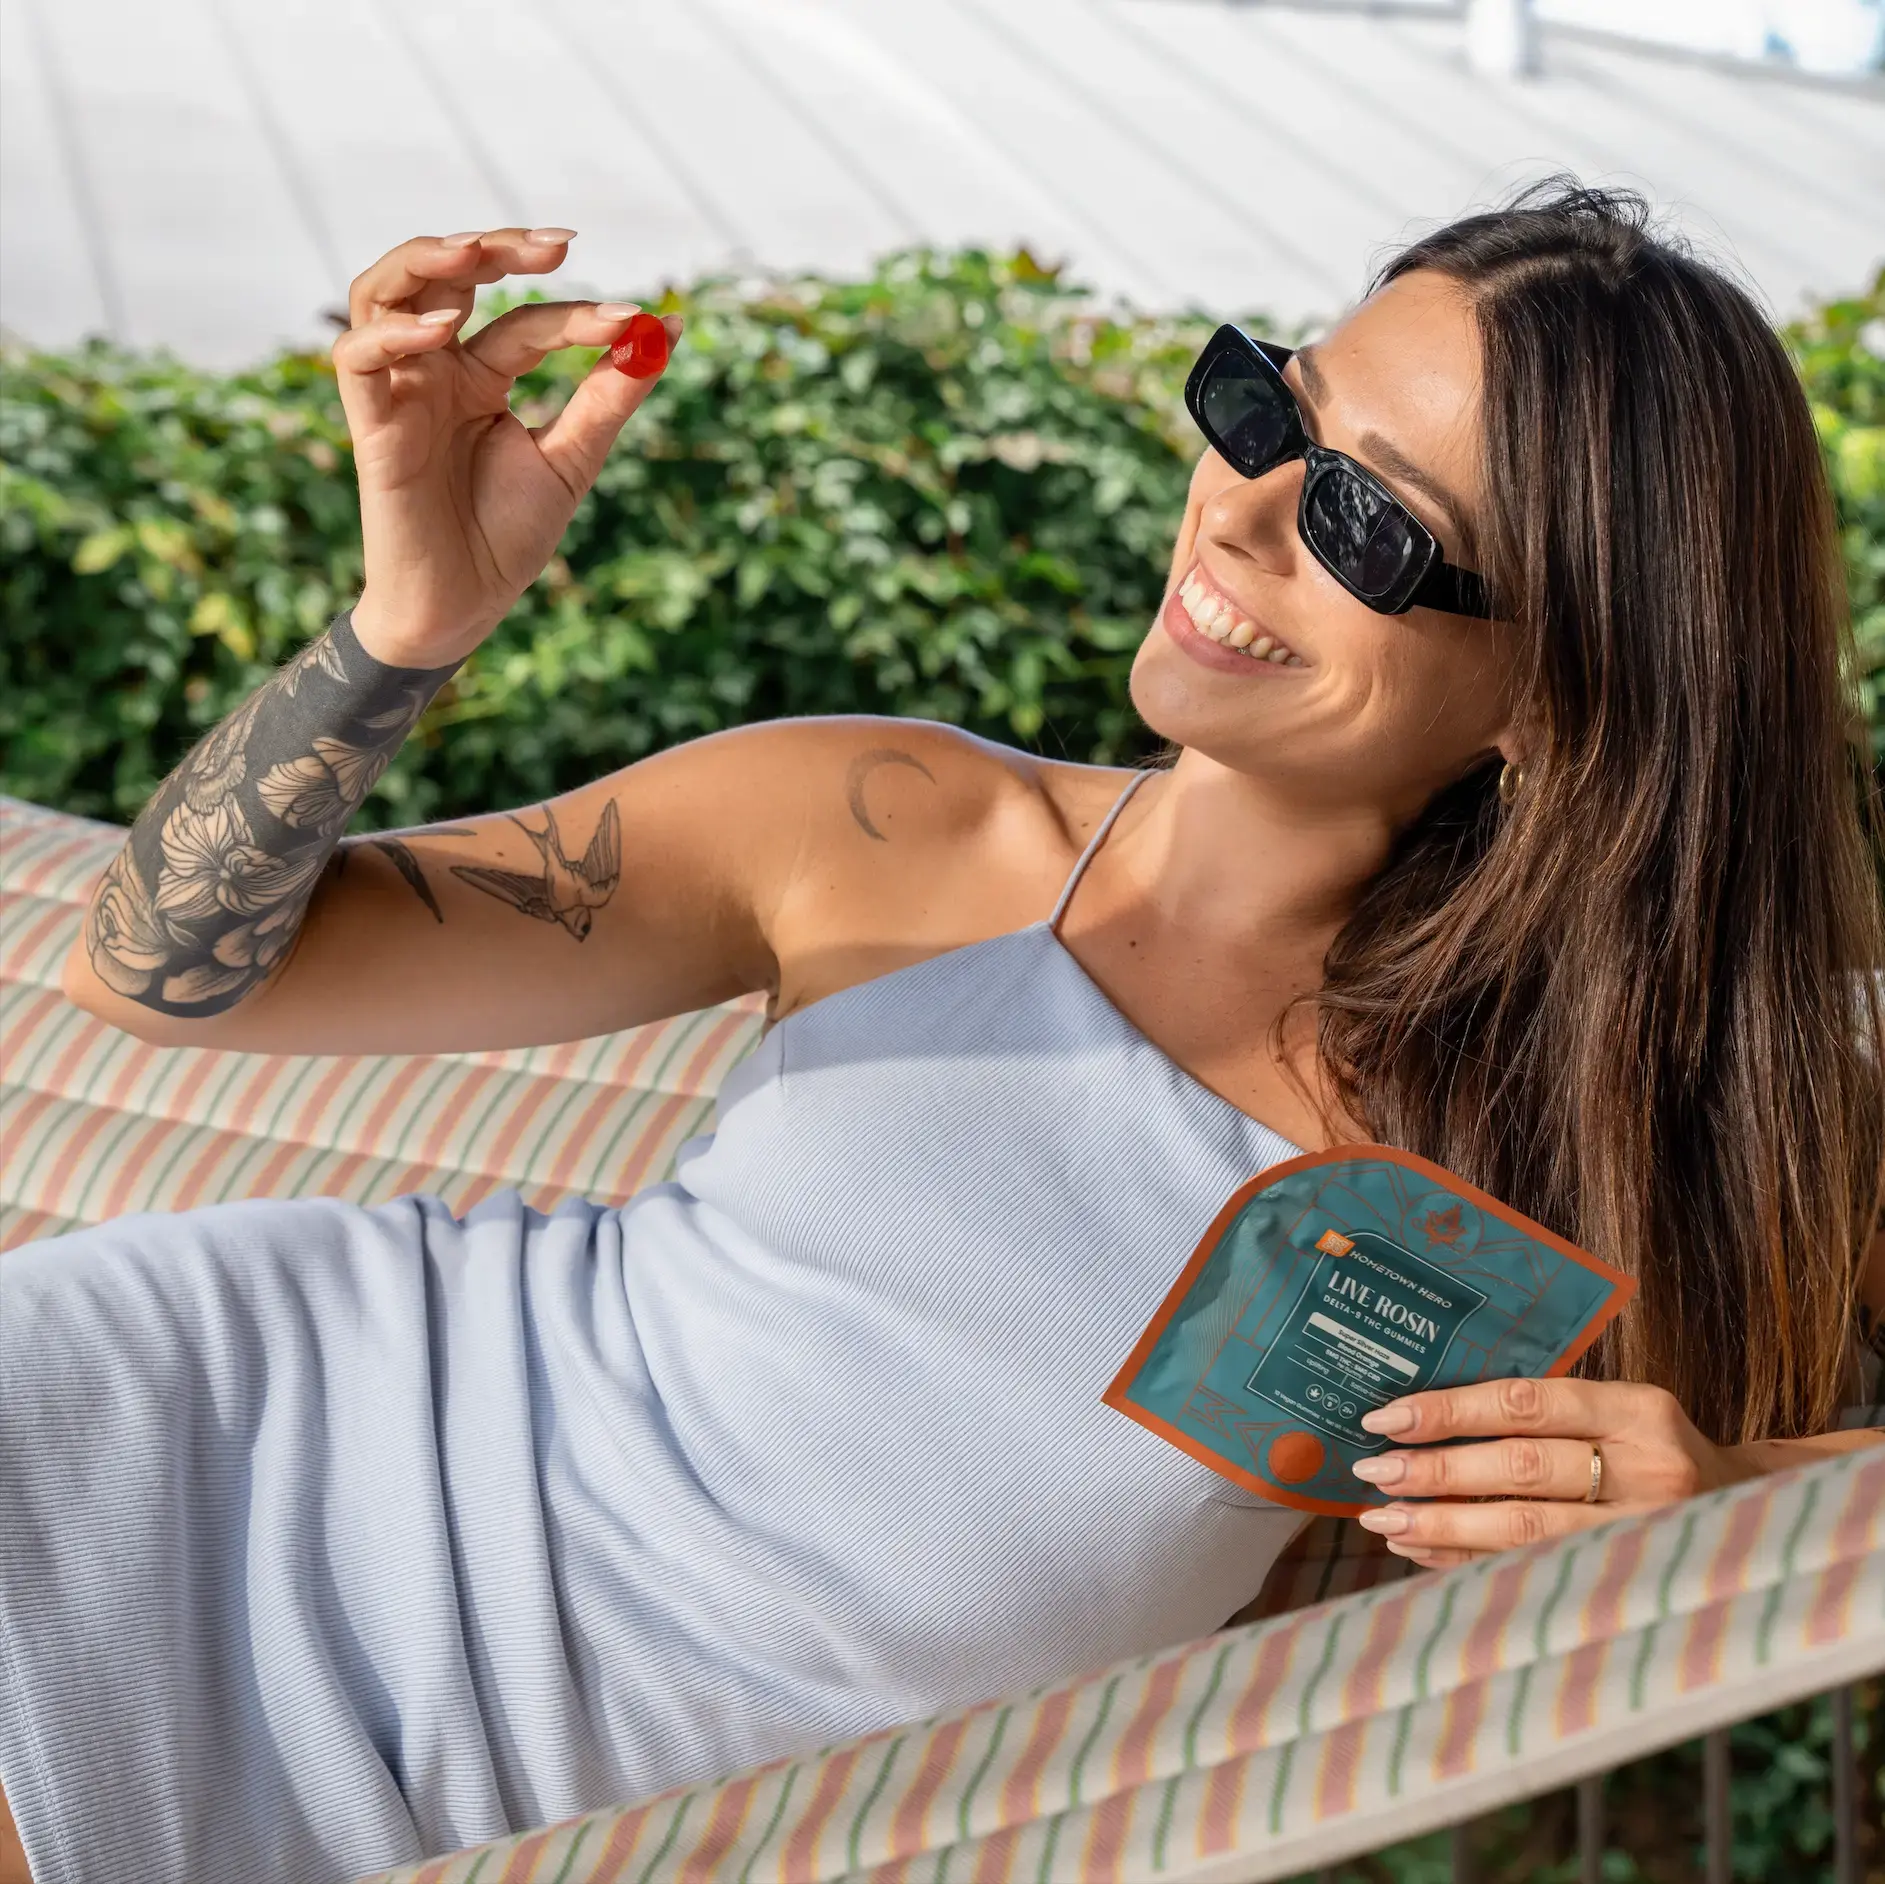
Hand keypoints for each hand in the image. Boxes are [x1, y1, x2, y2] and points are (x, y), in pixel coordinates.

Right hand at [332, 227, 680, 669]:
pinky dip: (393, 334)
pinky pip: (356, 357)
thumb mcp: (571, 458)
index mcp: (481, 375)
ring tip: (481, 252)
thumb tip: (667, 324)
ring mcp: (399, 390)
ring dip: (429, 260)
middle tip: (558, 245)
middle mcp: (435, 370)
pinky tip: (442, 331)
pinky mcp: (370, 422)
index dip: (578, 315)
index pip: (525, 321)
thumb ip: (610, 394)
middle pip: (445, 275)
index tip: (635, 319)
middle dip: (496, 248)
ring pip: (383, 290)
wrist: (465, 607)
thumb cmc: (508, 538)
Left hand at [1348, 1378, 1752, 1568]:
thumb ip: (1542, 1411)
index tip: (1387, 1418)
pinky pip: (1534, 1572)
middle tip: (1375, 1473)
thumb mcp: (1617, 1412)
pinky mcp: (1633, 1580)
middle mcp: (1648, 1470)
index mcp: (1638, 1410)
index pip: (1527, 1404)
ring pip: (1527, 1533)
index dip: (1451, 1411)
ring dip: (1444, 1526)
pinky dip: (1471, 1562)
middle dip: (1438, 1473)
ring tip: (1385, 1520)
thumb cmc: (1650, 1450)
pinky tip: (1423, 1553)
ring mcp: (1646, 1533)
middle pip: (1522, 1471)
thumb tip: (1422, 1414)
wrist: (1750, 1511)